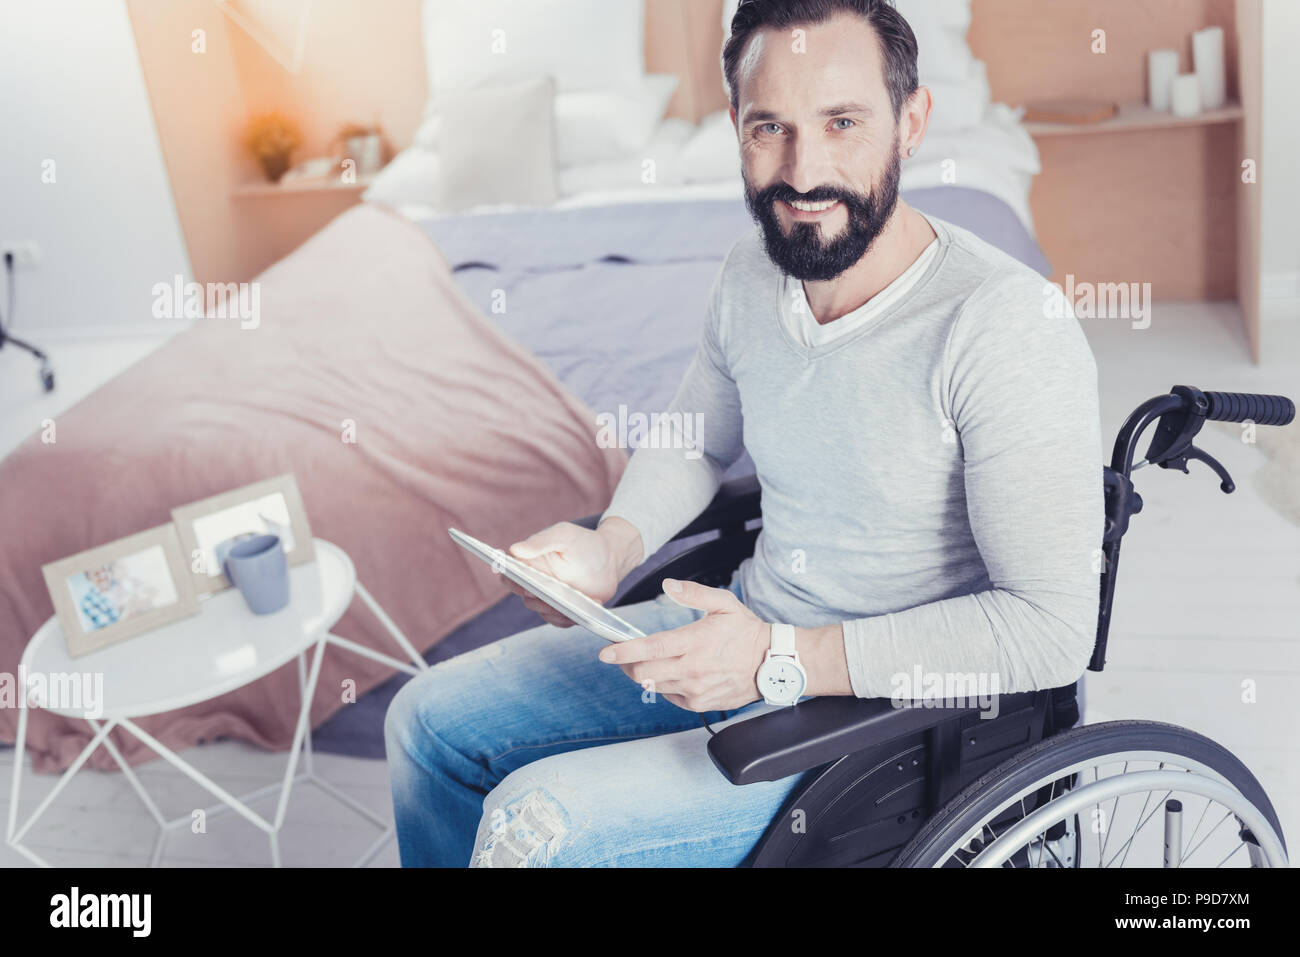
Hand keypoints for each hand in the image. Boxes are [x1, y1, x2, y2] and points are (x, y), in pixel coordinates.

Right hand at [505, 518, 641, 627]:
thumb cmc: (583, 543)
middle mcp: (536, 584)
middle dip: (532, 594)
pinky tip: (581, 610)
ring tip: (567, 603)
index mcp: (530, 563)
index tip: (513, 576)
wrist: (611, 559)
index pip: (510, 573)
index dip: (508, 576)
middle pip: (524, 595)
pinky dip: (568, 617)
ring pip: (541, 610)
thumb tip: (515, 549)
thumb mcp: (563, 535)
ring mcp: (550, 599)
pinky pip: (560, 621)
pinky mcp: (565, 612)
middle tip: (540, 591)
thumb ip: (540, 541)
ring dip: (551, 608)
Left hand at [598, 578, 768, 711]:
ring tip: (651, 662)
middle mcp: (692, 669)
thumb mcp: (724, 604)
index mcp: (694, 642)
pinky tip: (674, 674)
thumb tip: (669, 585)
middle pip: (643, 673)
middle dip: (628, 664)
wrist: (771, 664)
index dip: (624, 652)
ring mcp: (695, 690)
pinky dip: (664, 686)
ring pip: (653, 686)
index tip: (605, 653)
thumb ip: (694, 594)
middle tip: (626, 655)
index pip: (651, 649)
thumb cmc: (747, 632)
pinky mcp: (699, 703)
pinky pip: (670, 697)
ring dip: (645, 675)